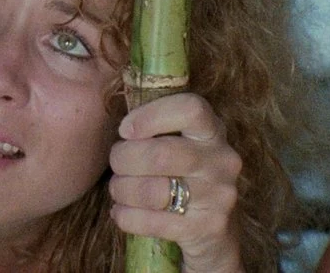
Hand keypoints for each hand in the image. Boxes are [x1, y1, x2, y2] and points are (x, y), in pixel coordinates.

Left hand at [109, 93, 243, 272]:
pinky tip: (122, 212)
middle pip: (159, 154)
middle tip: (116, 164)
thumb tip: (108, 98)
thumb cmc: (179, 173)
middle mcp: (222, 160)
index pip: (190, 109)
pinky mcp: (207, 228)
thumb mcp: (176, 142)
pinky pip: (150, 222)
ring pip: (150, 191)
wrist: (213, 230)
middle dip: (123, 160)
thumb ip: (153, 123)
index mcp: (212, 130)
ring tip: (118, 189)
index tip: (126, 129)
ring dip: (121, 190)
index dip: (150, 116)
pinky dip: (125, 216)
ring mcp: (218, 196)